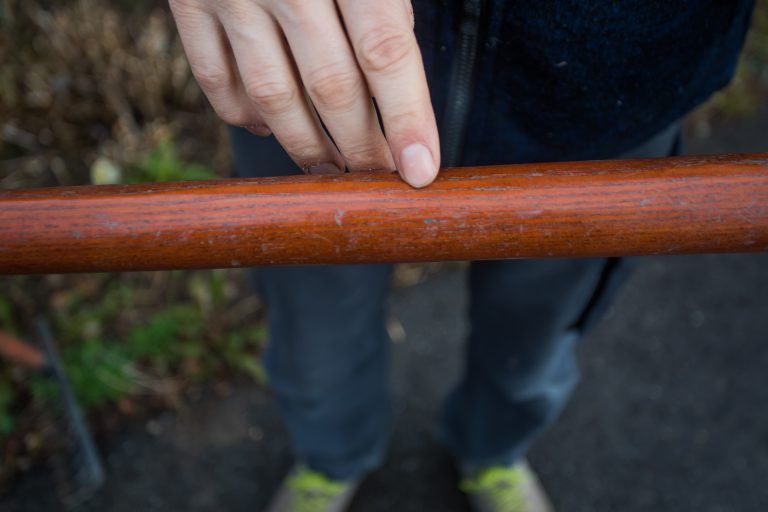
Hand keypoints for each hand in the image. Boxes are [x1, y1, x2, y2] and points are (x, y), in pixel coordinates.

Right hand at [169, 0, 439, 187]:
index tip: (422, 171)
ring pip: (274, 98)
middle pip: (331, 88)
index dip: (408, 119)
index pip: (385, 52)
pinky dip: (246, 116)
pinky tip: (273, 130)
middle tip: (379, 177)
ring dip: (308, 147)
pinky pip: (217, 80)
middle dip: (362, 146)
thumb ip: (388, 2)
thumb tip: (405, 88)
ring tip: (333, 171)